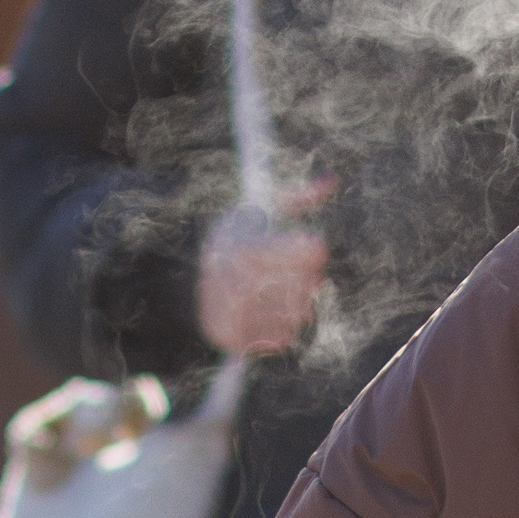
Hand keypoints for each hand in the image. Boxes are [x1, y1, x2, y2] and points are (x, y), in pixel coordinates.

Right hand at [198, 182, 332, 356]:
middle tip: (291, 273)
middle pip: (308, 285)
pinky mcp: (232, 339)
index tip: (305, 244)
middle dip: (307, 279)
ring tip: (276, 292)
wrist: (186, 274)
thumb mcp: (263, 209)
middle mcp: (236, 282)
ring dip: (296, 304)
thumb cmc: (237, 236)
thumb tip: (332, 179)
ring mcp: (233, 313)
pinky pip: (283, 338)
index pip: (312, 251)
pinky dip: (282, 328)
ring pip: (298, 314)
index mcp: (246, 247)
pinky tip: (266, 312)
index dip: (311, 249)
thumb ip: (300, 197)